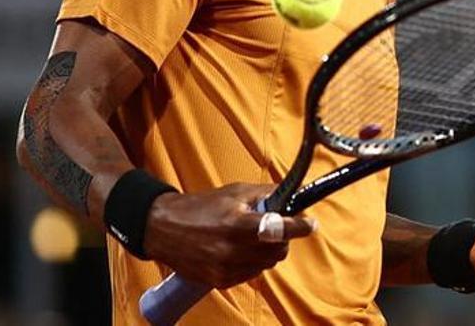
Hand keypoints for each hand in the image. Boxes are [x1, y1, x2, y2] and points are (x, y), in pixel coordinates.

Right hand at [142, 183, 316, 287]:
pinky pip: (251, 274)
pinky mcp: (220, 281)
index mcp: (237, 224)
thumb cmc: (199, 207)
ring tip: (252, 238)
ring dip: (268, 251)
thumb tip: (293, 194)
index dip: (300, 227)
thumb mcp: (234, 192)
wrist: (163, 229)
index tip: (311, 224)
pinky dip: (253, 263)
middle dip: (283, 239)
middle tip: (276, 227)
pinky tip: (239, 250)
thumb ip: (265, 194)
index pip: (279, 228)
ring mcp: (226, 268)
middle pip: (278, 251)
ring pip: (267, 264)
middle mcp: (232, 249)